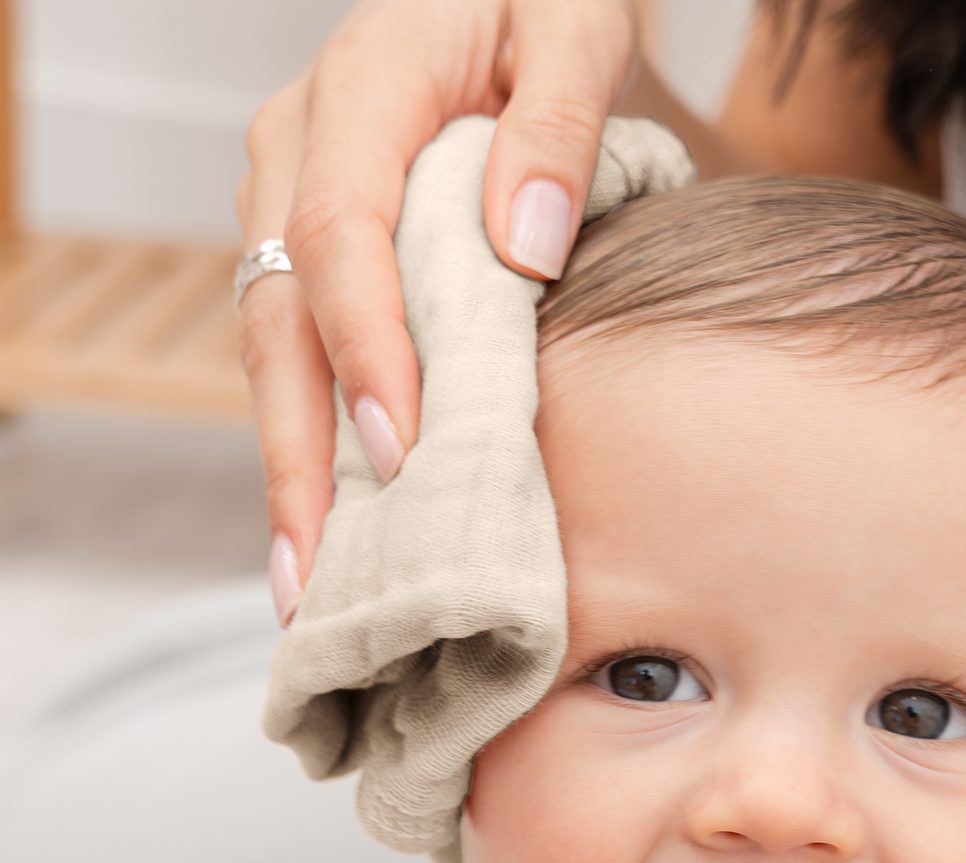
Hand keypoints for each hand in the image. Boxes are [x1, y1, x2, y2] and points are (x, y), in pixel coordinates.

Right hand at [238, 0, 640, 620]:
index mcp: (363, 89)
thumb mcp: (574, 26)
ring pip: (274, 347)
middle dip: (298, 451)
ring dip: (291, 466)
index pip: (341, 234)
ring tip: (308, 585)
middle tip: (317, 573)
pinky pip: (300, 349)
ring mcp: (294, 201)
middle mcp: (300, 151)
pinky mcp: (312, 245)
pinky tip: (329, 521)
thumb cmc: (546, 3)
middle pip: (280, 317)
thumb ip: (557, 122)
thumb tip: (528, 247)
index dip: (367, 349)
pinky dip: (314, 436)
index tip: (403, 449)